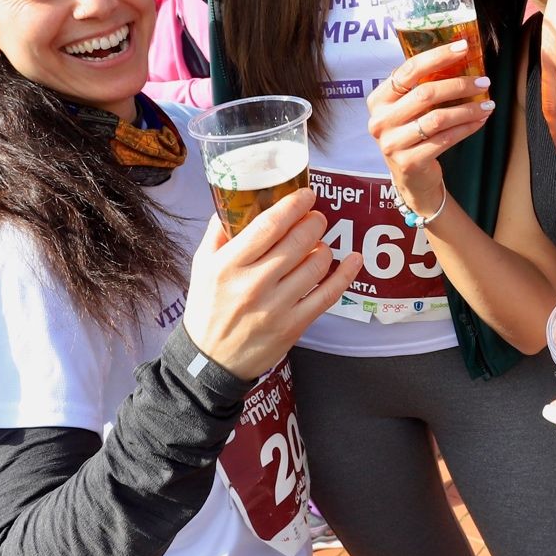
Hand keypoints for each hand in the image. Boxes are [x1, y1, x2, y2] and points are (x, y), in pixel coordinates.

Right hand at [181, 188, 357, 380]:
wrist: (211, 361)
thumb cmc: (208, 308)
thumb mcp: (202, 267)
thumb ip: (218, 233)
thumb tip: (233, 200)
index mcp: (228, 265)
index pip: (268, 225)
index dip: (293, 205)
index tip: (306, 195)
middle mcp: (253, 284)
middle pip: (298, 241)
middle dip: (314, 222)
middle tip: (315, 218)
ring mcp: (276, 306)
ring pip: (316, 264)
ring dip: (324, 247)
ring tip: (319, 245)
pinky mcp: (294, 325)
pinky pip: (328, 294)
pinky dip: (346, 274)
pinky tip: (354, 259)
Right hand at [365, 41, 491, 214]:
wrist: (411, 178)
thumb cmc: (414, 134)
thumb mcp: (409, 109)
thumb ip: (422, 86)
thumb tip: (460, 57)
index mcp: (378, 99)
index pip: (409, 70)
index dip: (438, 56)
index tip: (463, 47)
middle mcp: (380, 120)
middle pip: (425, 93)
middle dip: (459, 85)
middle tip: (483, 81)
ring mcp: (392, 143)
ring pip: (438, 118)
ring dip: (468, 109)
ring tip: (488, 104)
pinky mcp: (408, 162)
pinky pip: (445, 139)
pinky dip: (466, 128)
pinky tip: (480, 121)